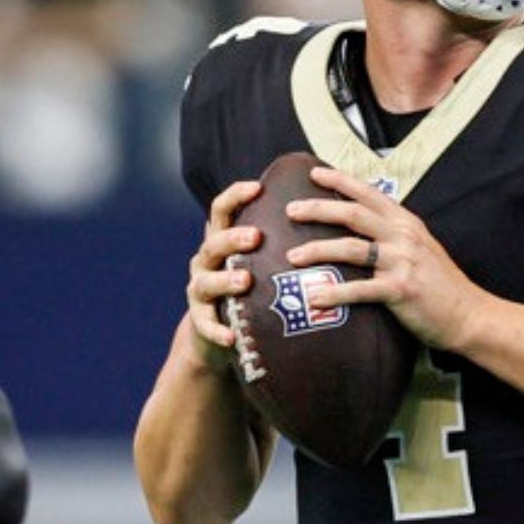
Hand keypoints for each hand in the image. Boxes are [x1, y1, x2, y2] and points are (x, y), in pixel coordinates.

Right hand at [185, 180, 263, 371]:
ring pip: (205, 282)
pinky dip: (216, 330)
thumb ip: (278, 238)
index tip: (258, 187)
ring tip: (244, 280)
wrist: (219, 332)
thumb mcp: (260, 259)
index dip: (235, 196)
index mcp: (222, 240)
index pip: (222, 210)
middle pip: (213, 243)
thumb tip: (323, 209)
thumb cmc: (251, 287)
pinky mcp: (200, 320)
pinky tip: (230, 336)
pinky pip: (204, 325)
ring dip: (224, 281)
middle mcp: (206, 261)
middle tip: (256, 236)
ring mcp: (199, 290)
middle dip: (233, 238)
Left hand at [285, 166, 484, 350]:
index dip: (340, 180)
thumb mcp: (420, 247)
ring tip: (292, 256)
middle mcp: (403, 235)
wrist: (469, 314)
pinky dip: (334, 293)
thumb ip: (394, 233)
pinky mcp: (400, 290)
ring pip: (351, 248)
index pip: (368, 193)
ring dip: (317, 250)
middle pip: (352, 213)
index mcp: (406, 222)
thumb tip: (361, 227)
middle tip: (290, 210)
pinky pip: (360, 289)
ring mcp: (403, 262)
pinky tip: (314, 298)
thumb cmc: (441, 284)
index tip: (313, 173)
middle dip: (317, 209)